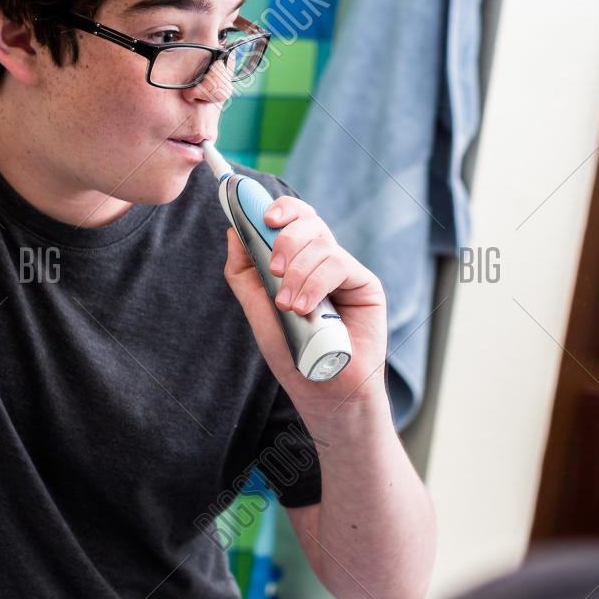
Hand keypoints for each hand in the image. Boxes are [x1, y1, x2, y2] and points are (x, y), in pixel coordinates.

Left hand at [223, 196, 388, 410]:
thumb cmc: (293, 353)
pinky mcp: (366, 285)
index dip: (281, 209)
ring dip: (297, 273)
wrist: (321, 389)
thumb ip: (245, 272)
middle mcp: (325, 261)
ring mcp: (346, 272)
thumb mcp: (258, 309)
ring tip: (287, 307)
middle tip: (273, 270)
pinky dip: (315, 284)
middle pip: (309, 222)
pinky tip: (305, 310)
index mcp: (301, 261)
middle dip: (285, 240)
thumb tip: (232, 231)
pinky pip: (338, 265)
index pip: (294, 220)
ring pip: (321, 244)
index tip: (263, 217)